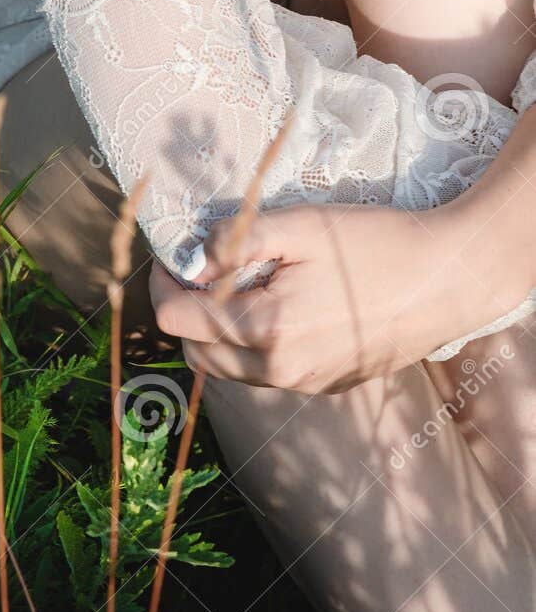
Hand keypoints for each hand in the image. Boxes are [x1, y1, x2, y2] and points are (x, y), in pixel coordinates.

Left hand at [148, 197, 517, 394]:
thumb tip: (190, 257)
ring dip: (217, 333)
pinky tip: (278, 305)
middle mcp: (280, 369)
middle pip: (196, 353)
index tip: (172, 254)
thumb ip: (236, 241)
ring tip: (237, 286)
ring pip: (229, 369)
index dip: (164, 282)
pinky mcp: (326, 385)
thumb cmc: (374, 243)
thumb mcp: (301, 226)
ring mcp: (305, 383)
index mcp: (266, 329)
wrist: (447, 280)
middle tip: (199, 270)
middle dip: (184, 312)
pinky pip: (266, 373)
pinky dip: (252, 345)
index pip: (178, 319)